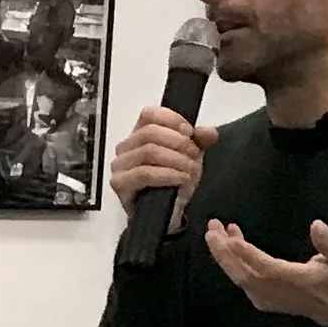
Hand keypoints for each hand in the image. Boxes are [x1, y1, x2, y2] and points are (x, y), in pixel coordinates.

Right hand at [107, 106, 216, 222]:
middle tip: (194, 155)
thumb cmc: (174, 181)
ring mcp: (120, 165)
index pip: (149, 114)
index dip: (171, 119)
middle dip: (178, 142)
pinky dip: (167, 174)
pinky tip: (181, 179)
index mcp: (140, 134)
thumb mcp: (192, 156)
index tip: (190, 132)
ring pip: (148, 151)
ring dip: (176, 159)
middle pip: (149, 132)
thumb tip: (207, 132)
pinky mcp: (120, 183)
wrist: (168, 212)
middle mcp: (126, 147)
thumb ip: (200, 140)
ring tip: (190, 170)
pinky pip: (144, 173)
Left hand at [204, 218, 327, 323]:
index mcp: (296, 281)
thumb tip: (316, 225)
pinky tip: (230, 241)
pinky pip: (241, 278)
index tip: (231, 239)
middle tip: (212, 228)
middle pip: (243, 273)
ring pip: (238, 276)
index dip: (248, 255)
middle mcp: (275, 291)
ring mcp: (265, 297)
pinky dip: (231, 260)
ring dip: (224, 254)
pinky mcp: (260, 297)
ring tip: (215, 230)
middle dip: (224, 251)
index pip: (267, 269)